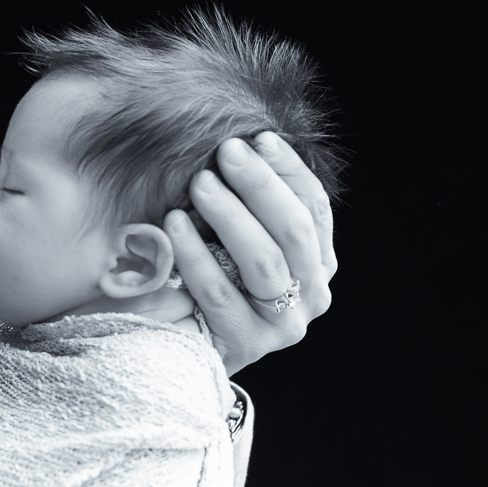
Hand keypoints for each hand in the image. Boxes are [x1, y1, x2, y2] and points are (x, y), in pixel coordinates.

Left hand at [163, 132, 334, 374]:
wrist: (171, 347)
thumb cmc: (201, 277)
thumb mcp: (232, 236)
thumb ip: (249, 204)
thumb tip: (245, 144)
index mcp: (316, 264)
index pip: (314, 210)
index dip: (289, 171)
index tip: (259, 139)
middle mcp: (311, 295)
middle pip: (295, 230)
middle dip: (260, 185)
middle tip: (227, 151)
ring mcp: (282, 324)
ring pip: (264, 260)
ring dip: (231, 214)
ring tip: (200, 183)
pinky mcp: (245, 344)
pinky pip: (219, 292)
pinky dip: (195, 254)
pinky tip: (174, 224)